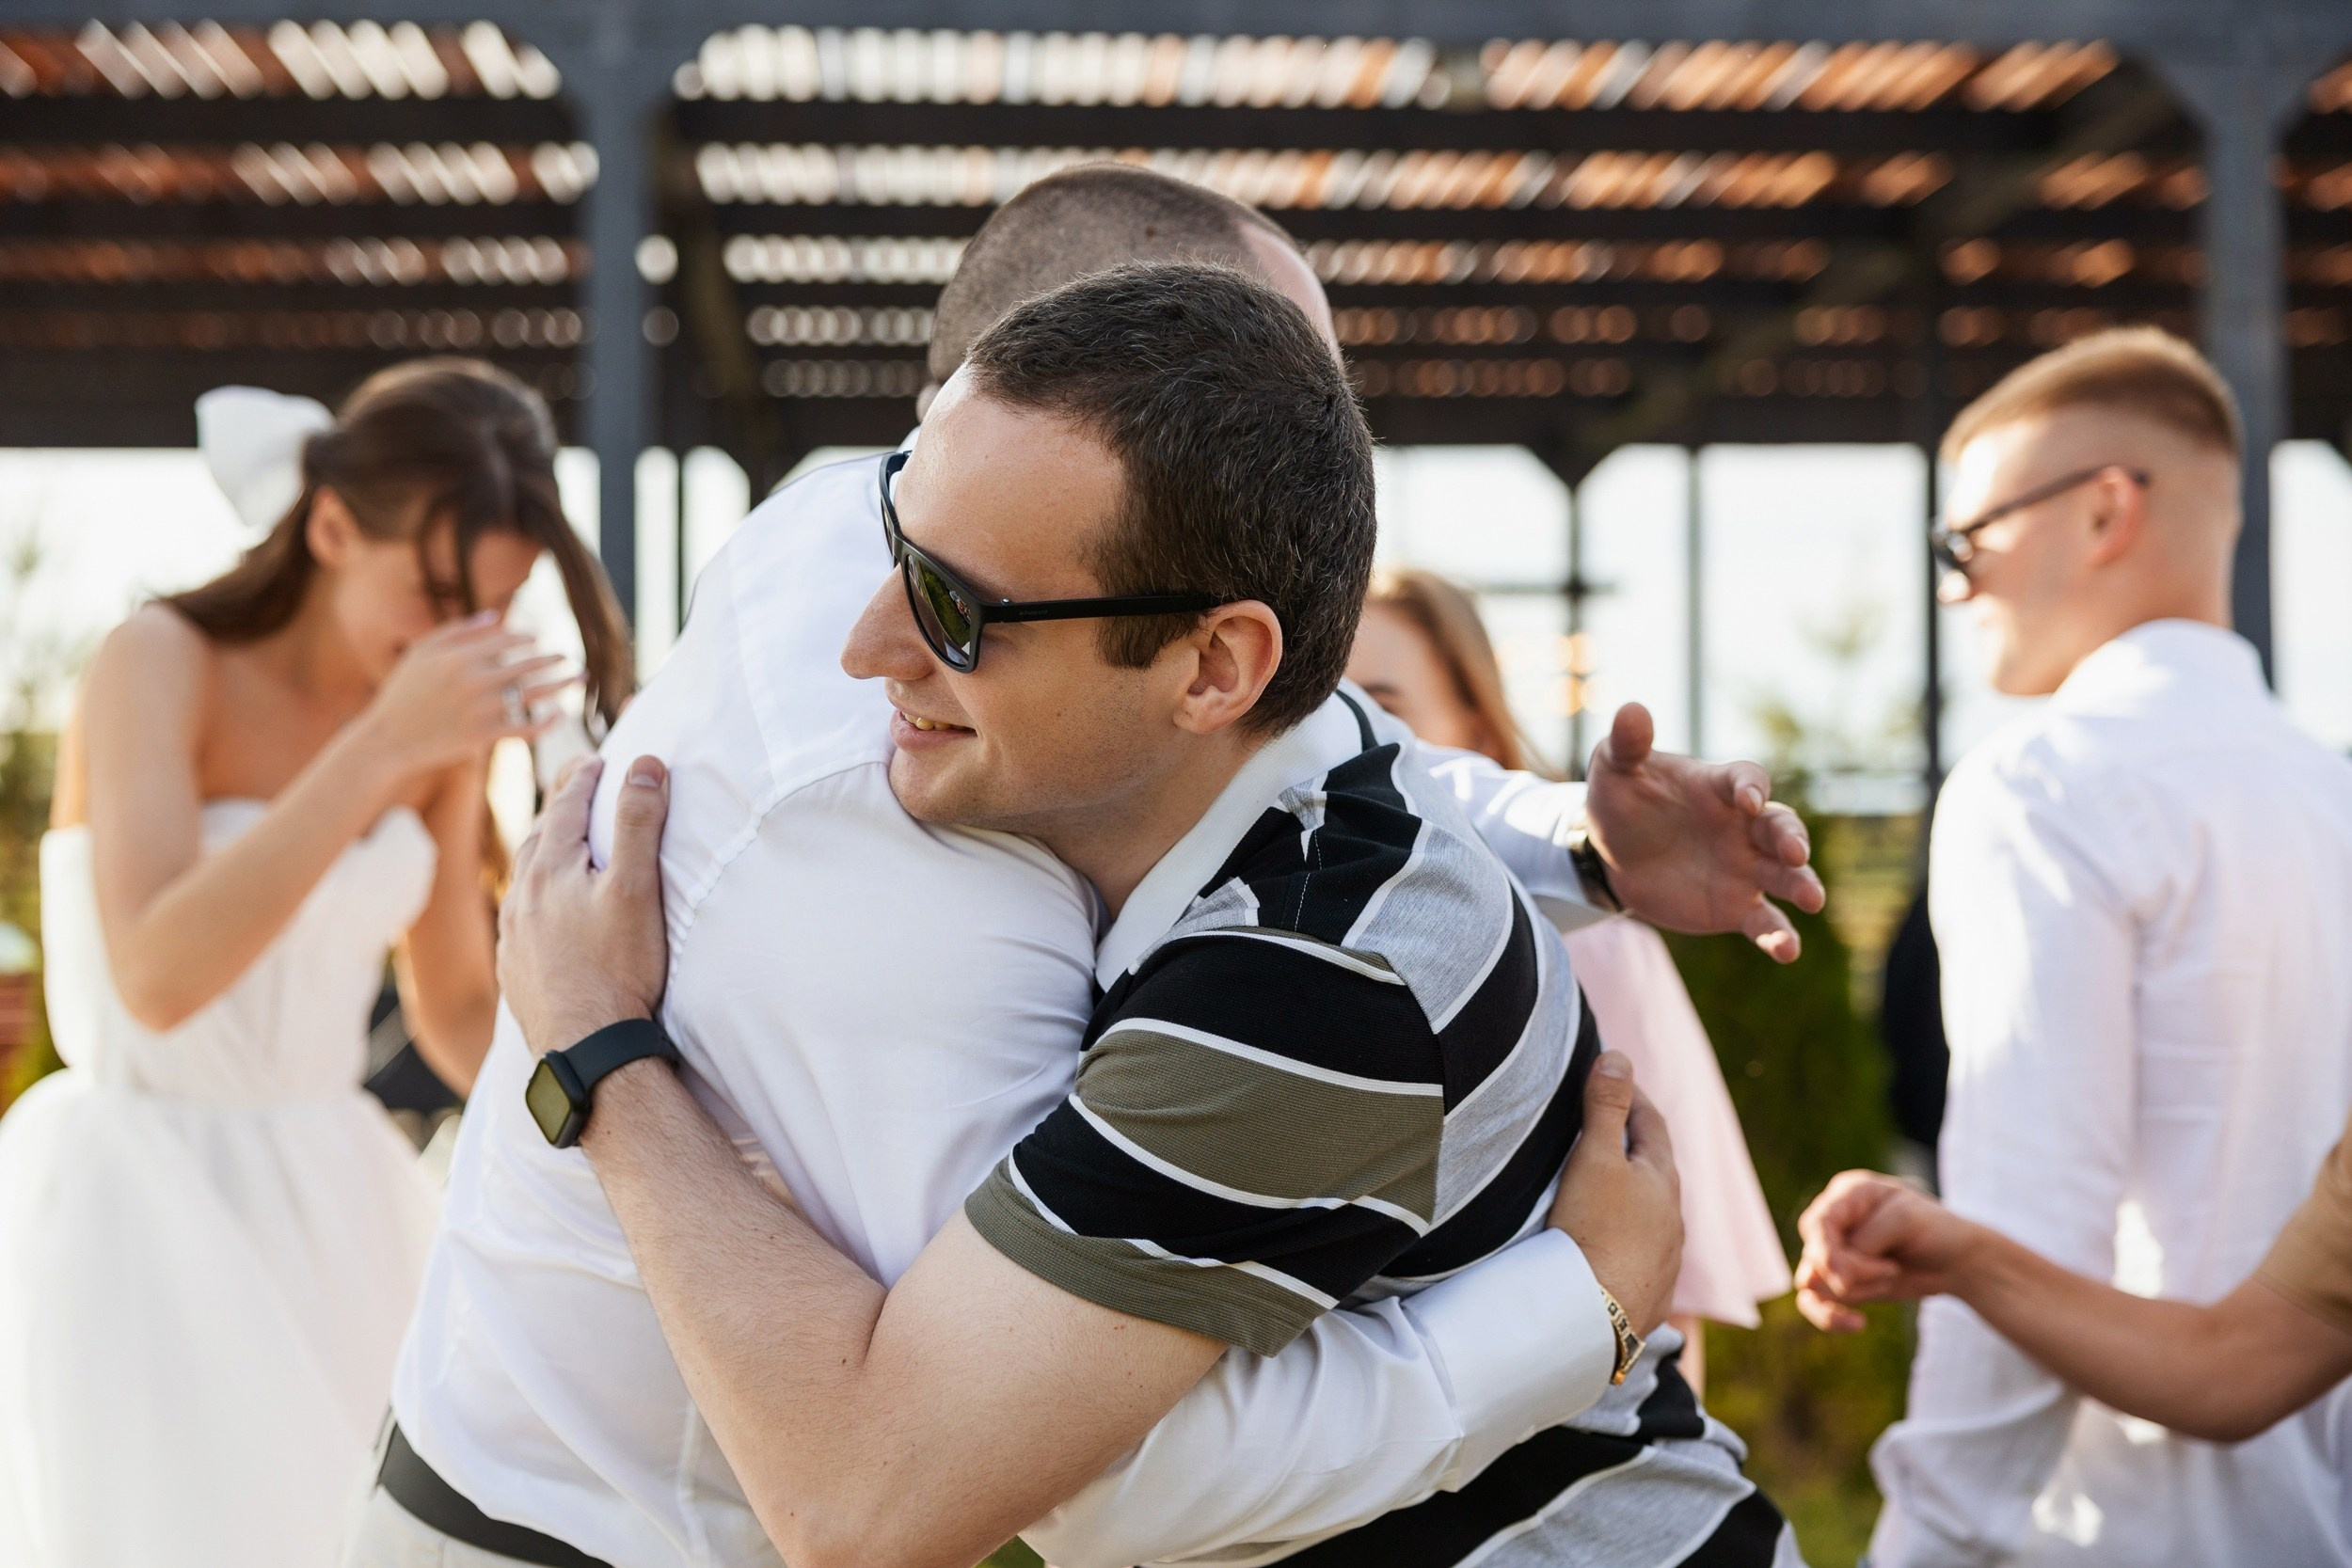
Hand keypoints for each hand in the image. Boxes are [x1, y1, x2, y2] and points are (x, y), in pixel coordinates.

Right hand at [354, 612, 572, 779]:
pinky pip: (527, 728)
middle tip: (569, 658)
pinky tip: (560, 716)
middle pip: (528, 665)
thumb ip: (458, 631)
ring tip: (579, 678)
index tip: (537, 640)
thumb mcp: (422, 653)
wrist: (389, 738)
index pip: (507, 641)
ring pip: (535, 694)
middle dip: (553, 659)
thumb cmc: (404, 692)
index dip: (527, 639)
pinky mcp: (486, 736)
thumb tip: (496, 616)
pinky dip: (547, 723)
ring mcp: (483, 709)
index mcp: (460, 656)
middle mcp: (475, 680)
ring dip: (562, 684)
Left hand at [499, 754, 671, 1056]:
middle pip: (540, 838)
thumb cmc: (618, 968)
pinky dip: (534, 899)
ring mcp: (513, 935)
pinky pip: (520, 919)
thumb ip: (639, 823)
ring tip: (558, 844)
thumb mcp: (637, 887)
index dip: (584, 779)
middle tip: (576, 790)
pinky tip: (544, 912)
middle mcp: (522, 897)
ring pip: (524, 879)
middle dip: (560, 809)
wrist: (586, 1048)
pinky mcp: (515, 969)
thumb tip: (646, 764)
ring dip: (543, 854)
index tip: (595, 760)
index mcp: (551, 869)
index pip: (567, 807)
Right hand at [1549, 1051, 1680, 1335]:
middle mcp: (1673, 1218)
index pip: (1651, 1123)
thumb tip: (1619, 1056)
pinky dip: (1627, 1240)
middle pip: (1656, 1170)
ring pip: (1652, 1215)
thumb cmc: (1593, 1229)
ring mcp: (1666, 1259)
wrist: (1595, 1317)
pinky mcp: (1649, 1293)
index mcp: (1662, 1179)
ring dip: (1633, 1197)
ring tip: (1605, 1191)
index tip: (1613, 1079)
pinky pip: (1642, 1255)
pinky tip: (1610, 1248)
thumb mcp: (1594, 1157)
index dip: (1631, 1096)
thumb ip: (1605, 1106)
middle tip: (1607, 1130)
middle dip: (1634, 1146)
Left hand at [1582, 704, 1823, 962]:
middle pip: (1780, 827)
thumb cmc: (1621, 799)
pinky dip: (1779, 936)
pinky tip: (1787, 951)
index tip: (1746, 800)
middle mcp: (1743, 827)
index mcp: (1720, 787)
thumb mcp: (1615, 768)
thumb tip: (1631, 708)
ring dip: (1802, 885)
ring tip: (1813, 899)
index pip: (1748, 779)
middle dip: (1791, 838)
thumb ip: (1627, 743)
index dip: (1751, 787)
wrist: (1610, 852)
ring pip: (1785, 876)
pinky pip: (1765, 922)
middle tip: (1795, 852)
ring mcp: (1745, 869)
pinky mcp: (1736, 907)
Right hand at [1794, 1170, 1982, 1331]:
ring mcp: (1835, 1253)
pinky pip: (1817, 1303)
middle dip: (1850, 1273)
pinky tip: (1857, 1323)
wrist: (1960, 1261)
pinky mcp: (1841, 1282)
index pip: (1816, 1224)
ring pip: (1811, 1282)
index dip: (1825, 1253)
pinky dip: (1831, 1317)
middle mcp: (1835, 1222)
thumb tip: (1834, 1276)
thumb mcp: (1904, 1220)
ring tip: (1888, 1282)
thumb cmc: (1937, 1230)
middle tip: (1891, 1271)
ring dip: (1852, 1291)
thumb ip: (1865, 1242)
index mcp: (1847, 1195)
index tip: (1848, 1278)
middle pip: (1814, 1255)